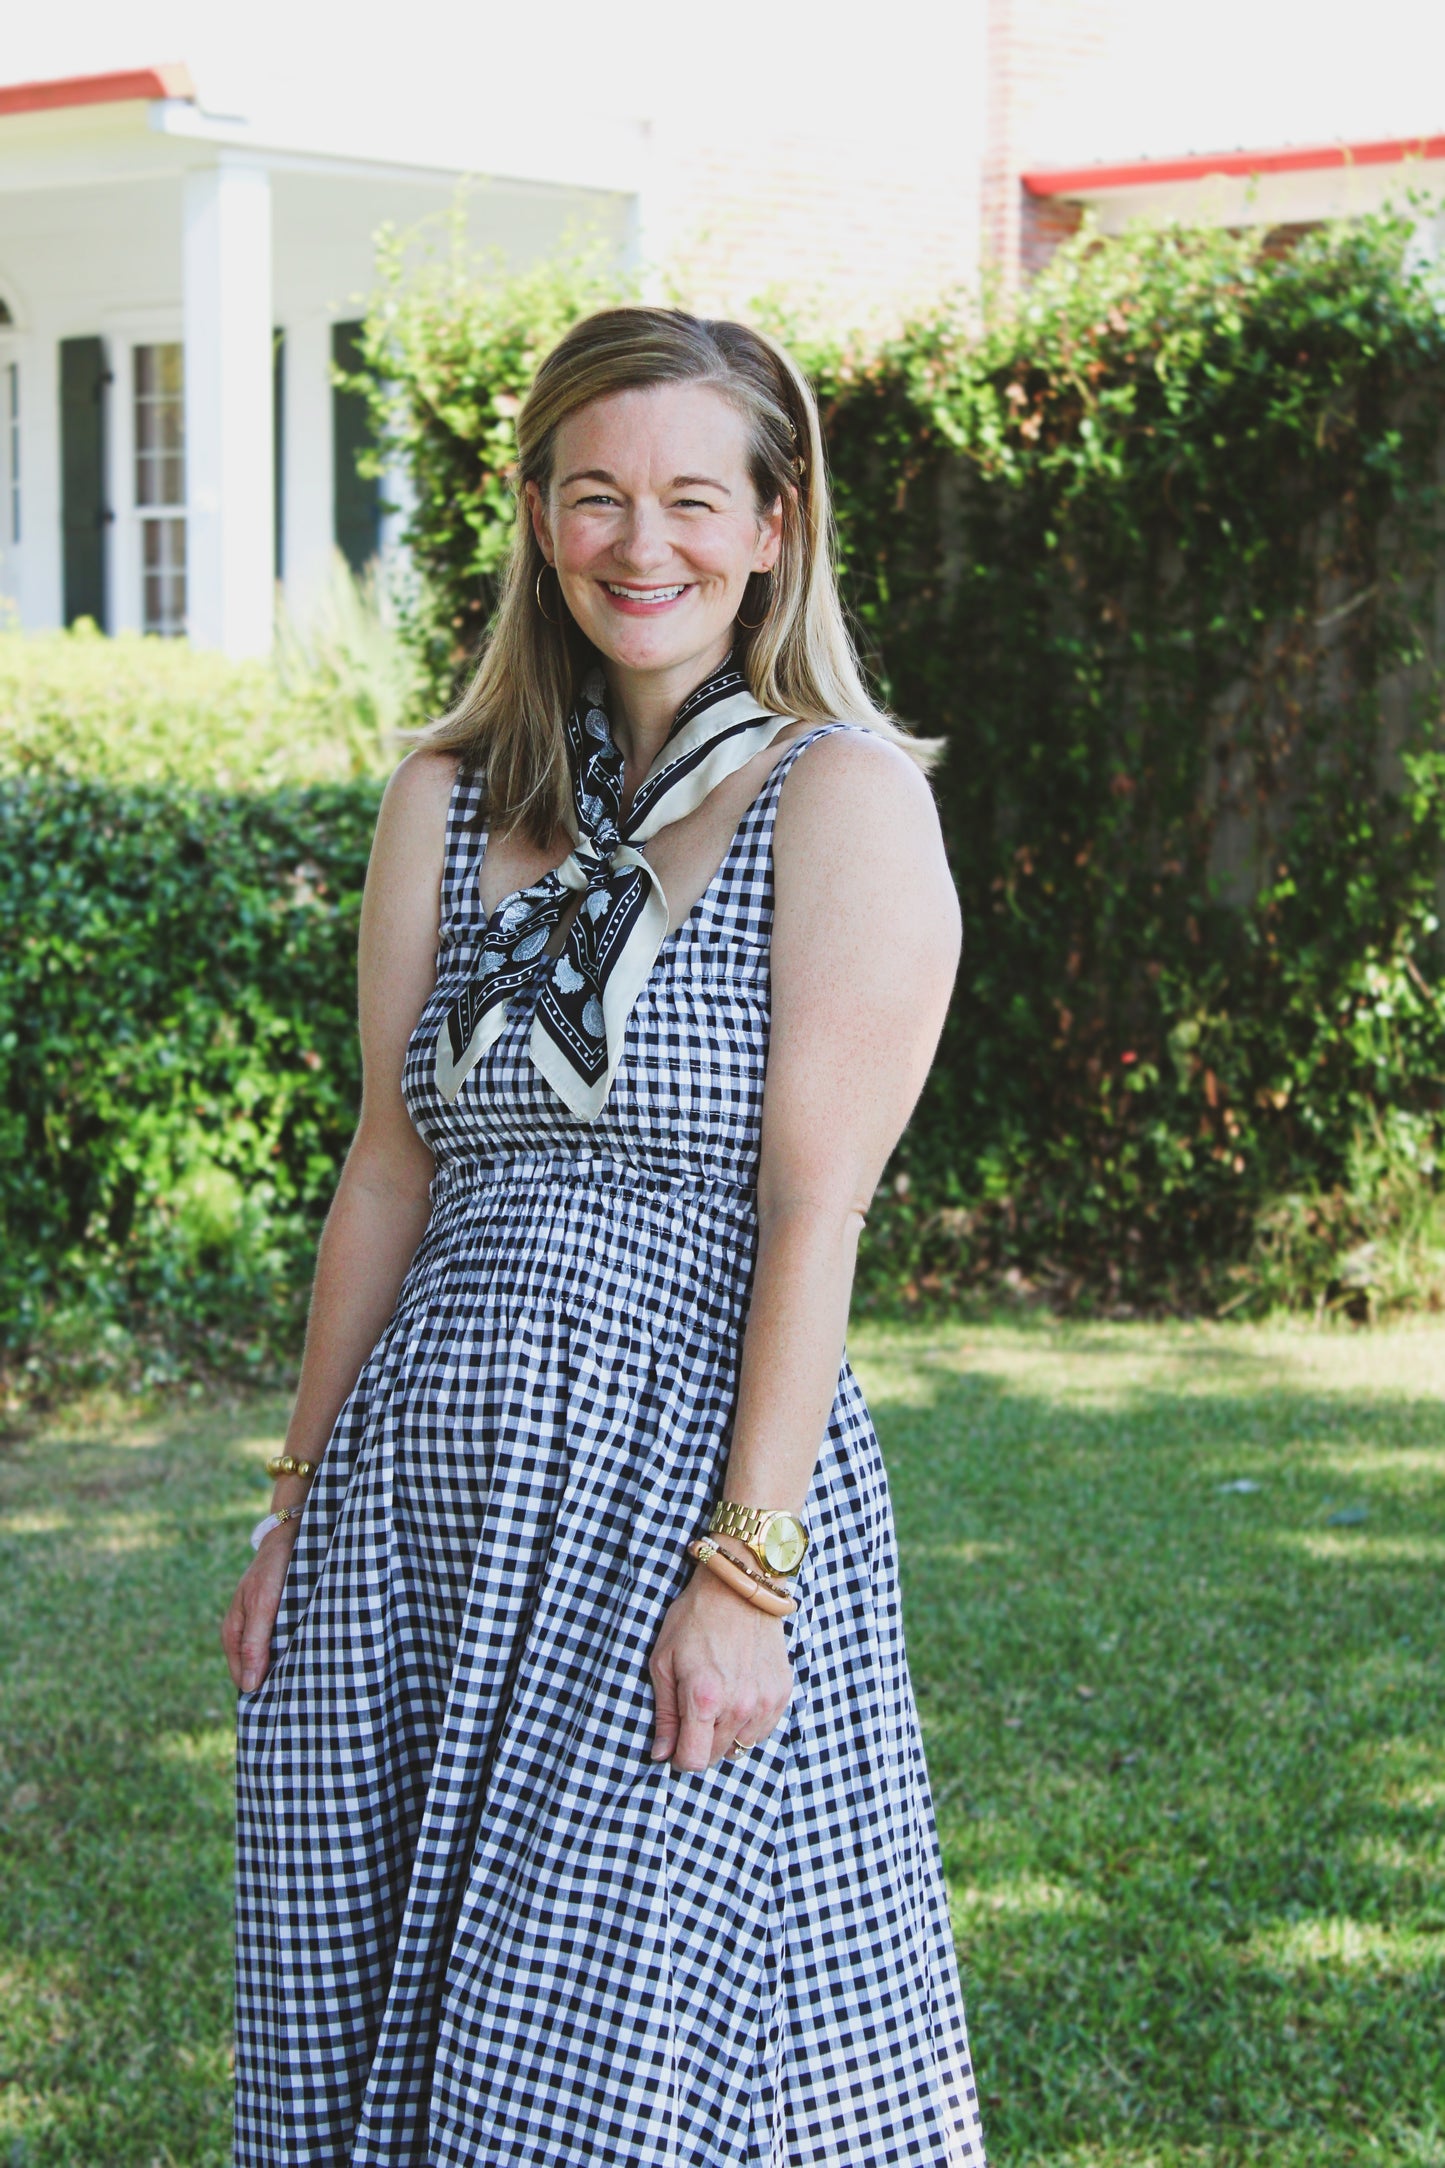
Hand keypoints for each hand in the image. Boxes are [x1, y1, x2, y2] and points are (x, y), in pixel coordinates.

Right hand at [221, 1523, 297, 1693]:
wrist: (290, 1537)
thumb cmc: (273, 1570)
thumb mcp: (263, 1606)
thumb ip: (255, 1643)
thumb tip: (247, 1686)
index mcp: (233, 1632)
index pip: (241, 1677)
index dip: (259, 1694)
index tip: (279, 1709)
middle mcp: (246, 1633)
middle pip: (257, 1671)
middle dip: (275, 1684)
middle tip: (299, 1701)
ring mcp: (262, 1626)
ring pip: (274, 1659)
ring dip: (288, 1668)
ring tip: (310, 1684)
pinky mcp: (279, 1619)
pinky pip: (285, 1644)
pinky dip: (297, 1652)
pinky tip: (314, 1658)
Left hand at [648, 1566, 793, 1772]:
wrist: (739, 1588)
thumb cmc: (694, 1620)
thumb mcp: (664, 1662)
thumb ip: (665, 1714)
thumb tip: (662, 1755)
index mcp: (704, 1698)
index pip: (694, 1761)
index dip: (679, 1758)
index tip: (675, 1743)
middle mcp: (739, 1706)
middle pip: (717, 1756)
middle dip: (700, 1743)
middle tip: (694, 1711)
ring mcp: (765, 1701)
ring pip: (741, 1746)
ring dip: (726, 1734)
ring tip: (717, 1700)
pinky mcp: (782, 1693)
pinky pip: (762, 1730)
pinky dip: (748, 1723)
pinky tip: (738, 1696)